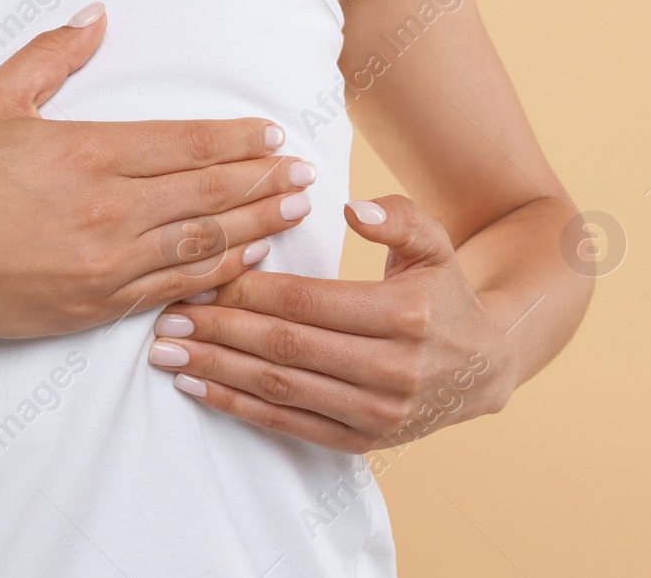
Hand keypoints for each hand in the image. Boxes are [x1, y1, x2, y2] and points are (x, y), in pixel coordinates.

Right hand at [0, 3, 317, 337]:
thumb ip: (52, 54)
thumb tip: (98, 14)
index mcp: (91, 152)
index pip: (189, 143)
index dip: (240, 140)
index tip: (274, 135)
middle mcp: (110, 208)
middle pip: (210, 192)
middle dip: (265, 181)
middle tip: (306, 173)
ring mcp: (107, 262)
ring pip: (203, 242)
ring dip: (257, 224)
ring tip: (295, 211)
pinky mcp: (96, 305)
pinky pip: (173, 287)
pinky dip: (218, 272)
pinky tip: (246, 258)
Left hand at [145, 195, 517, 451]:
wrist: (481, 367)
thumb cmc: (443, 294)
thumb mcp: (435, 244)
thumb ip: (399, 218)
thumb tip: (354, 209)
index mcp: (405, 314)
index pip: (308, 301)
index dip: (250, 291)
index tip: (203, 278)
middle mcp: (393, 369)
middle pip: (286, 346)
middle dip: (220, 330)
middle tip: (169, 316)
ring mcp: (377, 412)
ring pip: (280, 388)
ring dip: (217, 370)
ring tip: (169, 352)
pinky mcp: (362, 441)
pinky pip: (288, 424)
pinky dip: (238, 407)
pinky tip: (199, 388)